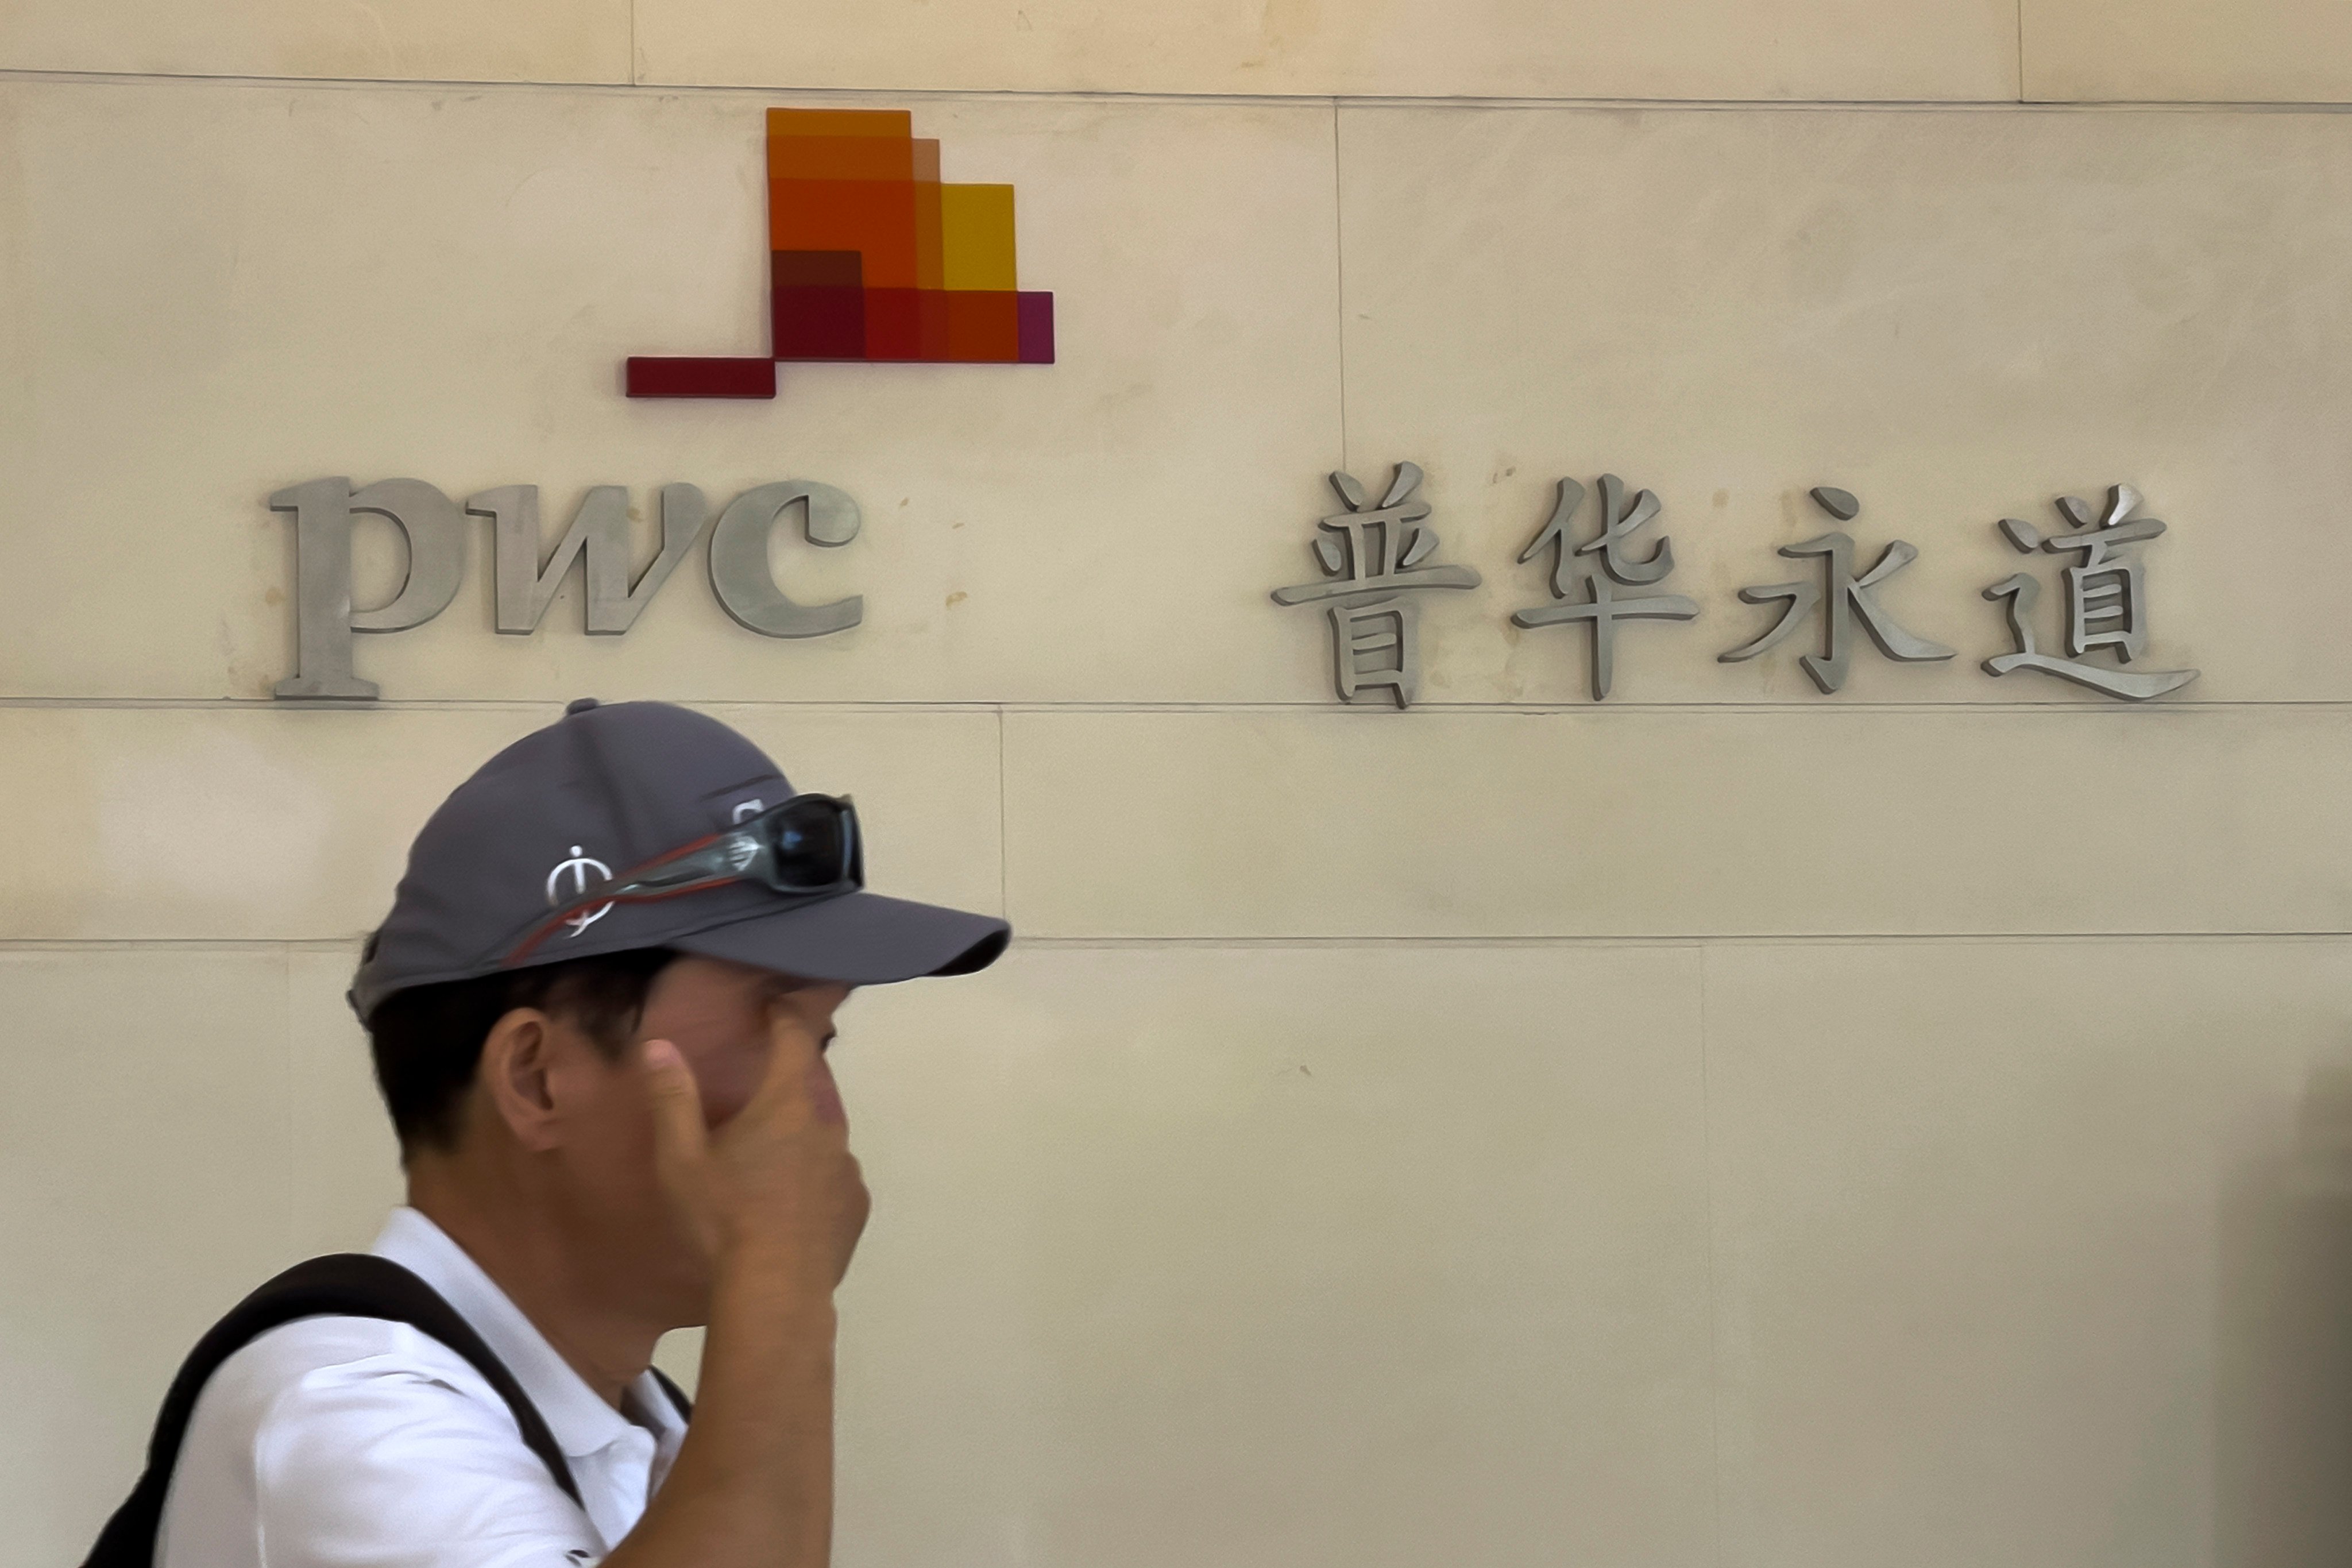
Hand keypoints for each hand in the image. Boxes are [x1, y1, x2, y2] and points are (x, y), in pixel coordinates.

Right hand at [641, 1007, 869, 1293]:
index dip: (785, 1016)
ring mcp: (847, 1169)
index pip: (794, 1039)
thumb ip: (672, 1098)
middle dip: (788, 1082)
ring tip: (769, 1161)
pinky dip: (814, 1180)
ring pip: (824, 1137)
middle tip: (758, 1094)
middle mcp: (827, 1127)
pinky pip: (834, 1180)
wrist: (774, 1291)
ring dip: (800, 1137)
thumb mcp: (682, 1159)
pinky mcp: (856, 1208)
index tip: (775, 1006)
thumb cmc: (722, 1219)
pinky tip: (790, 1205)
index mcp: (787, 1105)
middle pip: (811, 1088)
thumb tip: (659, 1045)